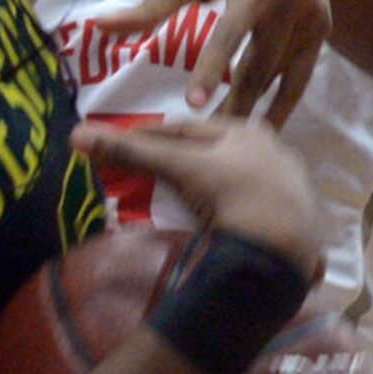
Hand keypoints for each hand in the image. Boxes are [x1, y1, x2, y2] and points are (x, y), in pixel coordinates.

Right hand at [72, 115, 323, 274]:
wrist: (284, 243)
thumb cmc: (230, 194)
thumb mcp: (179, 170)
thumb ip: (132, 154)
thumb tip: (75, 135)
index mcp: (244, 131)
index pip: (187, 130)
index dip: (152, 137)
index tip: (127, 144)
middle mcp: (270, 151)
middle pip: (216, 152)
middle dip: (187, 159)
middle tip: (156, 171)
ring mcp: (287, 186)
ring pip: (241, 180)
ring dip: (216, 186)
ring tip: (189, 199)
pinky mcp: (296, 220)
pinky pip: (258, 210)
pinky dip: (239, 213)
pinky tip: (228, 223)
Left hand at [96, 0, 331, 123]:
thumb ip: (150, 7)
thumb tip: (100, 27)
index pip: (228, 37)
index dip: (209, 72)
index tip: (194, 107)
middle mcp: (290, 4)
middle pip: (256, 68)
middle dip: (234, 107)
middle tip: (207, 143)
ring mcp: (312, 18)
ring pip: (279, 77)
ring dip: (257, 109)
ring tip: (232, 141)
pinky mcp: (322, 27)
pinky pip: (300, 73)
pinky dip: (283, 99)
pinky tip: (265, 127)